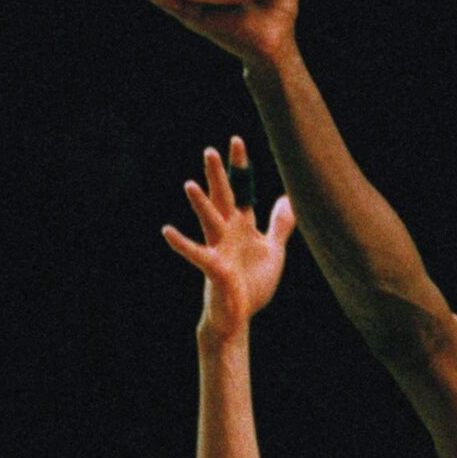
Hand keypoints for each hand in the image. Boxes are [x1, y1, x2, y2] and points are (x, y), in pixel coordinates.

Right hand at [163, 137, 295, 340]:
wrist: (238, 316)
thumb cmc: (251, 284)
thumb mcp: (272, 251)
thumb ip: (279, 225)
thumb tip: (288, 199)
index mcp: (243, 227)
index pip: (242, 191)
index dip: (240, 168)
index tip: (236, 141)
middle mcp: (228, 233)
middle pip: (224, 199)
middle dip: (219, 177)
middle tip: (210, 150)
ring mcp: (220, 249)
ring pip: (210, 222)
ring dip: (201, 205)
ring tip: (190, 185)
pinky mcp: (215, 269)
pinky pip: (197, 254)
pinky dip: (182, 244)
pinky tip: (168, 232)